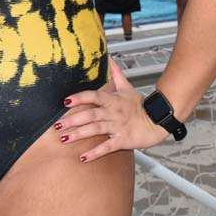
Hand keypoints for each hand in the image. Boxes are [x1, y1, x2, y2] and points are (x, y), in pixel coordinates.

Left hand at [56, 59, 171, 162]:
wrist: (158, 120)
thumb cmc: (140, 105)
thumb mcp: (127, 87)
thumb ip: (116, 73)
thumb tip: (109, 57)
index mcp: (112, 99)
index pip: (93, 96)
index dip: (79, 98)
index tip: (65, 101)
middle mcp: (113, 112)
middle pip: (90, 114)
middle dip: (73, 120)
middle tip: (57, 126)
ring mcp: (118, 126)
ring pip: (96, 129)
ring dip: (79, 134)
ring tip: (64, 140)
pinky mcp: (124, 139)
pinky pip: (108, 146)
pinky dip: (96, 152)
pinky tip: (84, 157)